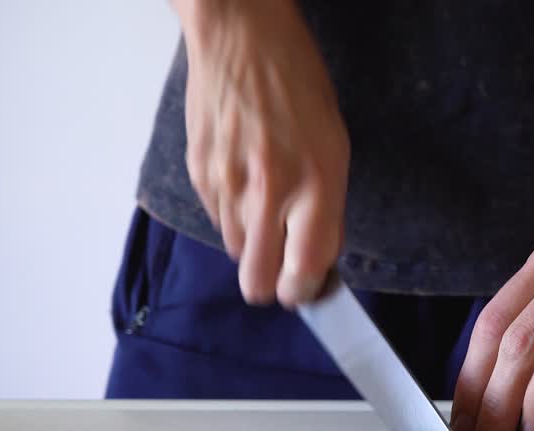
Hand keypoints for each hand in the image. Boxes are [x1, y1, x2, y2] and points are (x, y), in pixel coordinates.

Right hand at [175, 0, 348, 305]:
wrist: (240, 35)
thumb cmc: (296, 85)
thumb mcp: (334, 145)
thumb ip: (327, 207)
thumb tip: (318, 257)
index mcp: (315, 185)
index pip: (303, 272)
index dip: (303, 291)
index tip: (305, 287)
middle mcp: (270, 191)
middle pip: (256, 282)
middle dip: (271, 283)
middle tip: (283, 264)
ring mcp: (228, 184)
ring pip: (235, 252)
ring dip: (252, 242)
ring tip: (266, 205)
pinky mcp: (199, 174)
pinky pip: (217, 218)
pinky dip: (233, 212)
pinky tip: (245, 177)